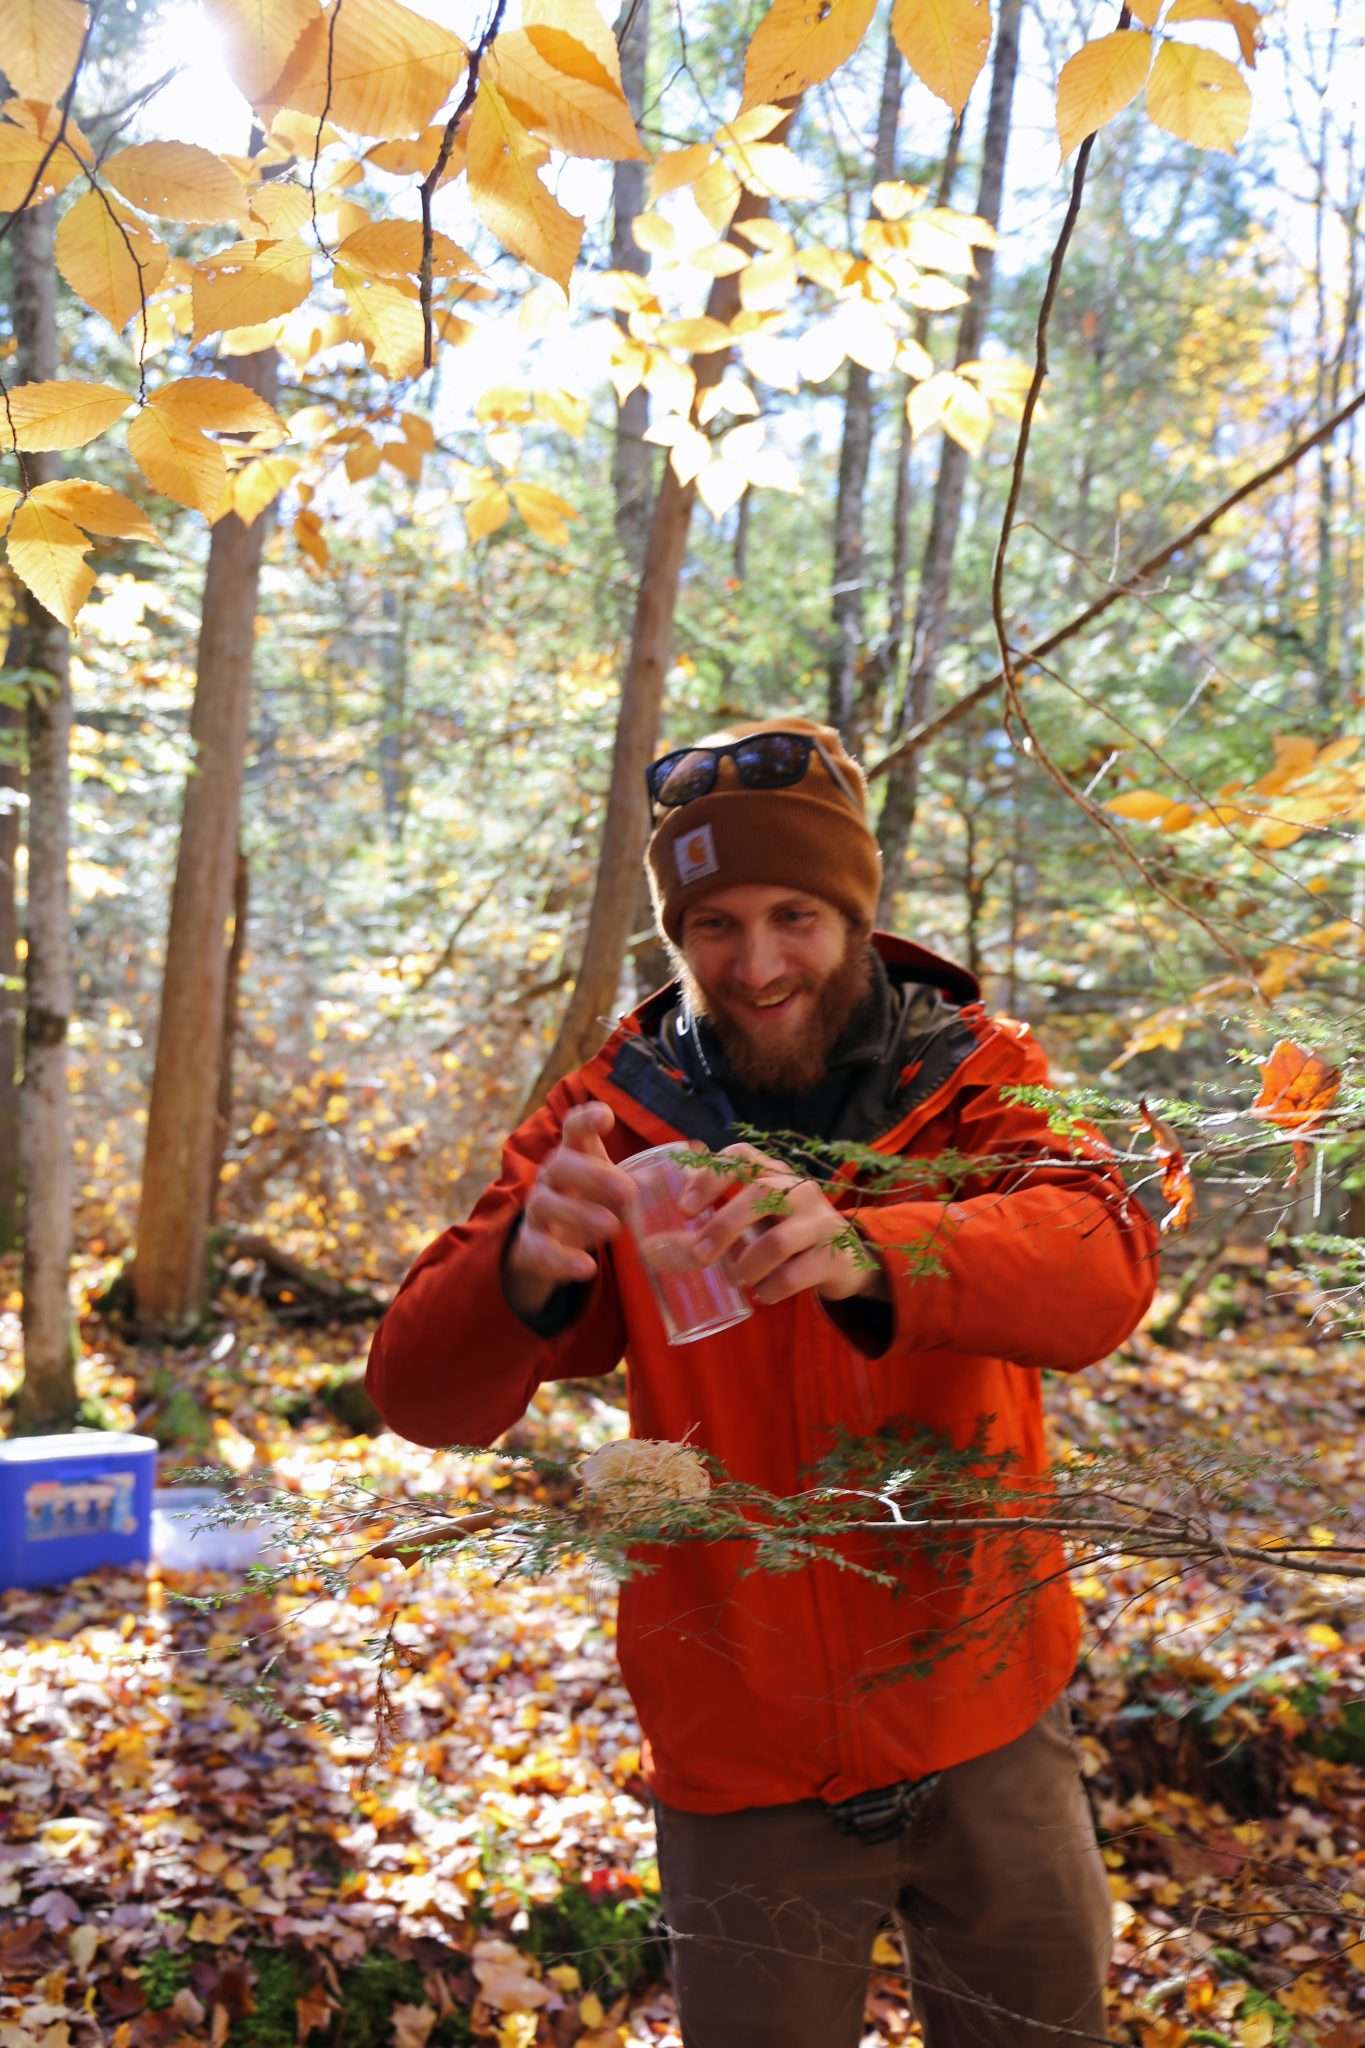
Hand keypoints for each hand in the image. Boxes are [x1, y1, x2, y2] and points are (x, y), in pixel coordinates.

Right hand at [504, 1104, 634, 1318]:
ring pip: (546, 1205)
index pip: (573, 1129)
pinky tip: (587, 1267)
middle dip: (592, 1174)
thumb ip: (649, 1179)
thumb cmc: (593, 1204)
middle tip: (627, 1191)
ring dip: (579, 1214)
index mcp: (575, 1156)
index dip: (586, 1119)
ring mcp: (538, 1211)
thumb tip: (696, 1166)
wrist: (551, 1247)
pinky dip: (563, 1259)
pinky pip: (541, 1250)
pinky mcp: (532, 1246)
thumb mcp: (617, 1189)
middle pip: (559, 1163)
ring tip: (612, 1227)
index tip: (606, 1116)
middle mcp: (551, 1178)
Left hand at [676, 1143, 887, 1307]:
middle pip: (759, 1194)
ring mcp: (821, 1222)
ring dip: (748, 1264)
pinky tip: (762, 1295)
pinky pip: (798, 1273)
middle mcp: (800, 1189)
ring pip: (779, 1239)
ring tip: (737, 1279)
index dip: (710, 1176)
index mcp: (774, 1173)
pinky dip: (772, 1288)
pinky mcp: (834, 1256)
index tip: (684, 1208)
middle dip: (723, 1226)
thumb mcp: (754, 1220)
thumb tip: (651, 1248)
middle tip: (699, 1255)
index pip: (742, 1156)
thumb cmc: (785, 1234)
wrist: (846, 1260)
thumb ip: (711, 1224)